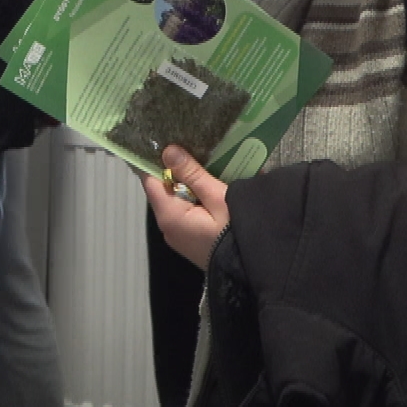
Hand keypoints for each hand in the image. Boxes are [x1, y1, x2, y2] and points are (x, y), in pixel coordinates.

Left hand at [141, 146, 231, 270]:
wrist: (257, 268)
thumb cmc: (237, 232)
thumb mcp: (218, 198)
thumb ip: (192, 174)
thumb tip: (167, 151)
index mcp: (169, 216)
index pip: (150, 180)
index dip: (154, 159)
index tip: (164, 138)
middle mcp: (168, 227)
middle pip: (164, 189)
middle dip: (176, 168)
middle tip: (191, 143)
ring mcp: (180, 236)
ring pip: (177, 199)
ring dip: (189, 182)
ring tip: (204, 159)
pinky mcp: (192, 239)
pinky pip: (187, 211)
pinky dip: (196, 197)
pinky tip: (212, 183)